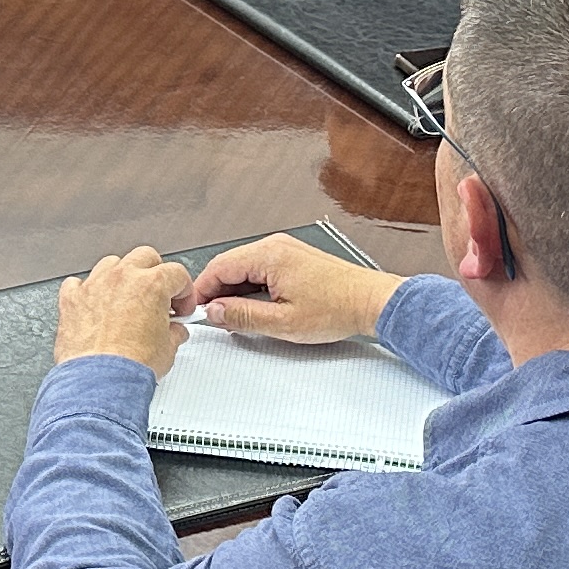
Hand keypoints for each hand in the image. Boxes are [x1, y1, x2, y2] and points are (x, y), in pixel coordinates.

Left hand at [53, 247, 189, 372]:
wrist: (101, 380)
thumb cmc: (131, 365)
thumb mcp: (168, 348)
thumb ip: (174, 332)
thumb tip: (173, 331)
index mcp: (151, 284)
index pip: (176, 274)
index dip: (183, 292)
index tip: (180, 308)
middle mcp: (122, 278)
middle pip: (144, 257)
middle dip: (155, 274)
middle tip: (158, 296)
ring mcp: (95, 285)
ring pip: (111, 264)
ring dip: (122, 277)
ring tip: (127, 299)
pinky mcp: (72, 300)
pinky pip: (77, 283)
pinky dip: (86, 291)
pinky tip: (94, 304)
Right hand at [181, 232, 400, 345]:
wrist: (371, 302)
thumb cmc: (337, 309)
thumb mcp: (283, 322)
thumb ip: (243, 316)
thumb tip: (215, 311)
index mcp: (269, 255)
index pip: (219, 267)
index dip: (203, 291)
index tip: (197, 310)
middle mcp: (275, 246)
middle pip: (230, 265)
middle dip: (218, 292)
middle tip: (216, 318)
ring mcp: (286, 250)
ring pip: (245, 268)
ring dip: (236, 291)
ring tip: (238, 317)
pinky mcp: (294, 259)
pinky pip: (262, 269)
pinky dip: (252, 287)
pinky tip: (257, 307)